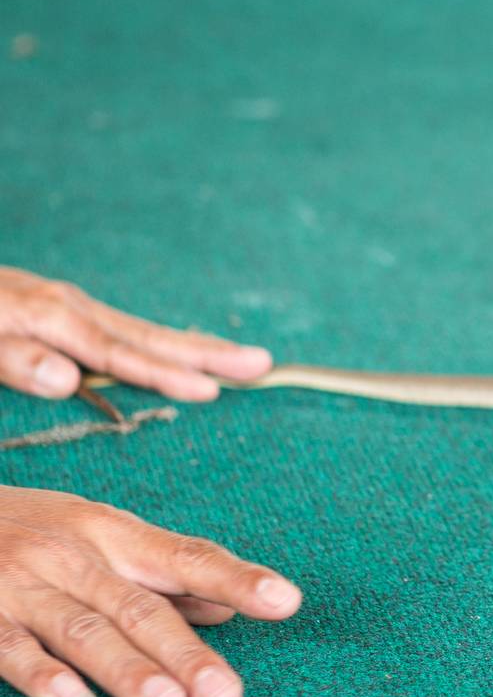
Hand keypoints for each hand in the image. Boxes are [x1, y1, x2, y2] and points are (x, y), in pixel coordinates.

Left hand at [0, 266, 272, 399]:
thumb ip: (13, 359)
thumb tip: (70, 380)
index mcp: (48, 317)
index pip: (117, 354)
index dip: (165, 375)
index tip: (213, 391)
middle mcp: (68, 307)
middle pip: (149, 337)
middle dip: (208, 354)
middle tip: (264, 365)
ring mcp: (68, 305)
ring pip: (144, 331)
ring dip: (196, 348)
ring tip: (246, 360)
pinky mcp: (60, 309)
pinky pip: (126, 329)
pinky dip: (163, 342)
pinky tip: (181, 351)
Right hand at [0, 485, 301, 696]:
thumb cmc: (30, 530)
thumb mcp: (98, 536)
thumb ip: (161, 573)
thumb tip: (229, 608)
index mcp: (113, 534)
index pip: (188, 557)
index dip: (238, 578)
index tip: (287, 602)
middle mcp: (73, 556)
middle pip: (139, 608)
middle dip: (185, 654)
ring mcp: (21, 587)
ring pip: (83, 631)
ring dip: (127, 670)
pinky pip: (8, 648)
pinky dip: (41, 675)